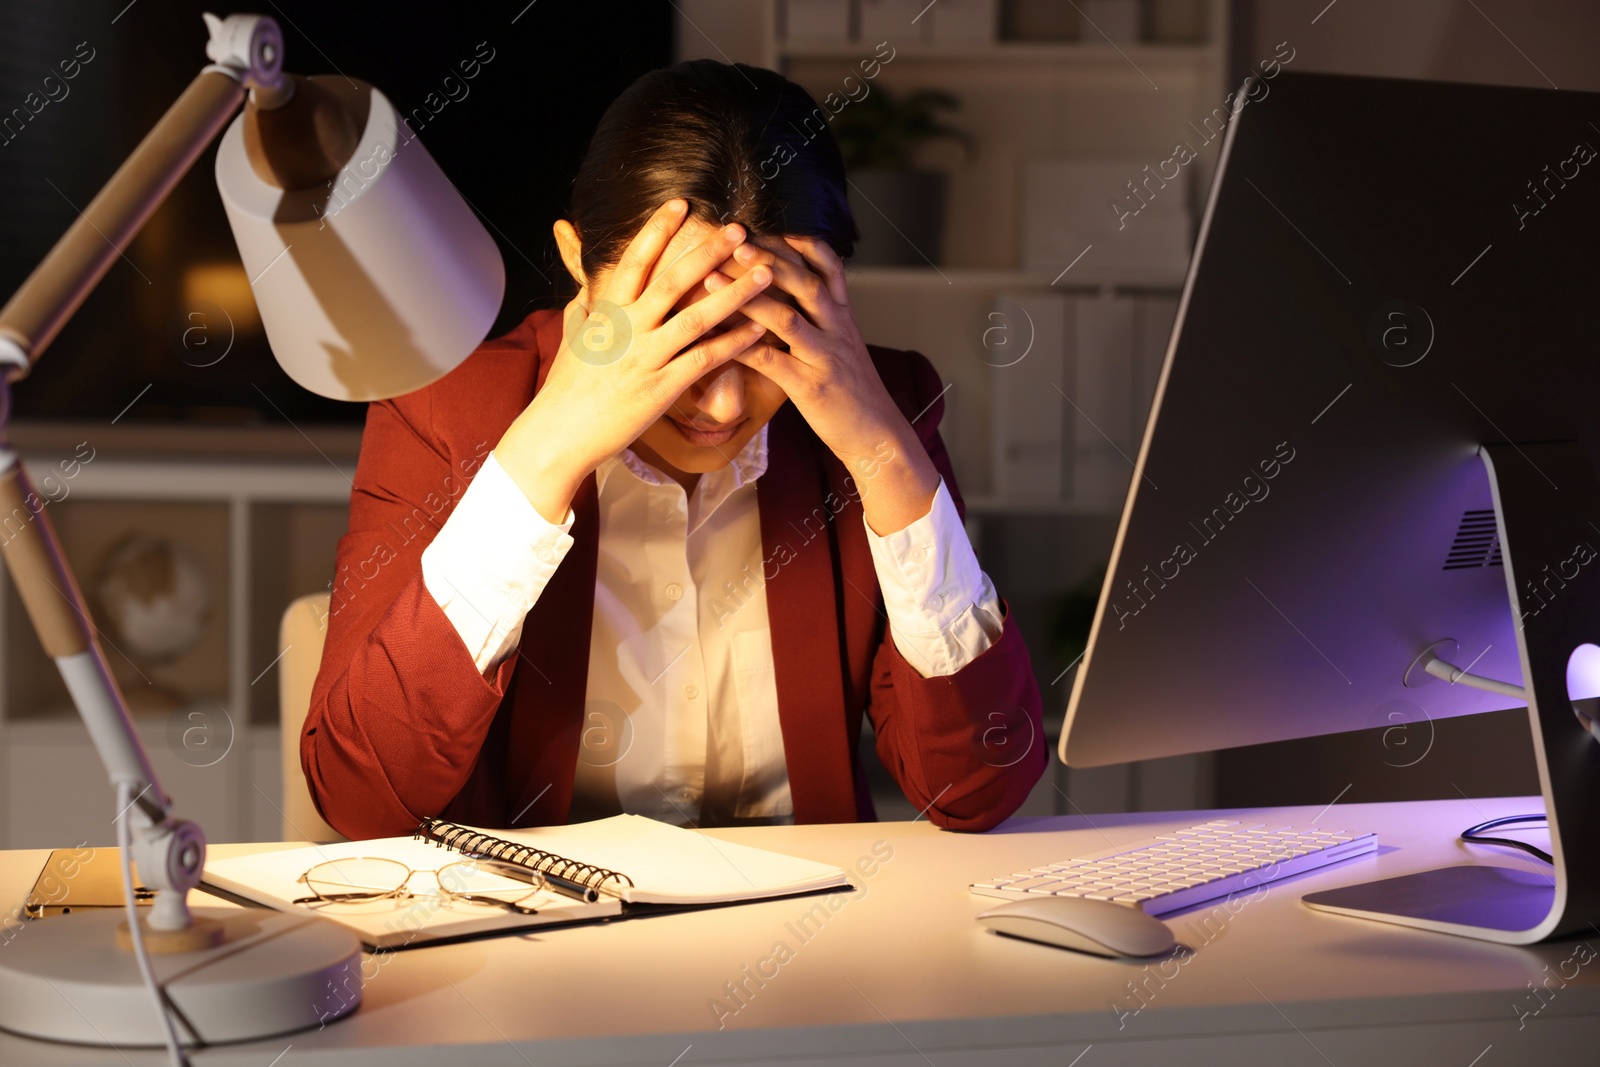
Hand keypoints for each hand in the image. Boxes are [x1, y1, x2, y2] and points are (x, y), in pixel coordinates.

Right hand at [495, 200, 772, 521]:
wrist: (559, 433)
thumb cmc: (565, 388)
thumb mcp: (570, 337)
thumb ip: (584, 307)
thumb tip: (586, 286)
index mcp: (606, 310)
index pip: (635, 260)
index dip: (658, 229)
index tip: (682, 203)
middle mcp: (628, 328)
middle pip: (674, 280)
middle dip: (709, 251)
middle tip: (740, 229)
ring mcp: (645, 358)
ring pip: (697, 317)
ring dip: (735, 294)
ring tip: (765, 274)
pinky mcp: (661, 388)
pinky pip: (704, 360)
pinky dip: (732, 343)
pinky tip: (758, 330)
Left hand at [710, 236, 941, 533]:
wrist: (878, 434)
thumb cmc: (853, 390)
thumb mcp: (844, 343)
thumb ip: (823, 315)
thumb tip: (791, 289)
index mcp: (843, 315)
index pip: (826, 264)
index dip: (796, 242)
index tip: (765, 224)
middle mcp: (837, 328)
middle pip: (804, 282)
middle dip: (770, 258)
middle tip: (736, 240)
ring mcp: (824, 357)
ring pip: (788, 318)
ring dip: (750, 295)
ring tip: (716, 277)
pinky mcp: (811, 387)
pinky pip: (774, 362)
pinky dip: (744, 347)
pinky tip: (717, 339)